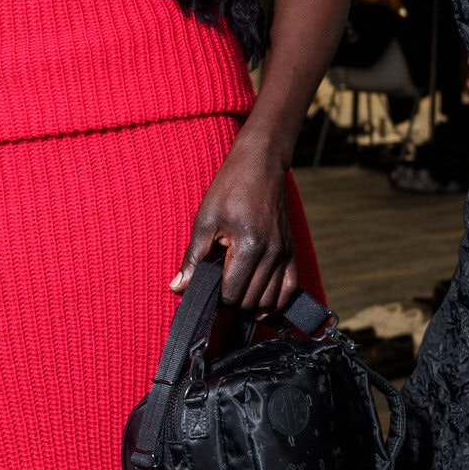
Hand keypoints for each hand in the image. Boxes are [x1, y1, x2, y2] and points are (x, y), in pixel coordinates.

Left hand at [172, 127, 298, 315]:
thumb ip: (193, 258)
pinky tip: (261, 306)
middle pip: (251, 300)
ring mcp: (284, 253)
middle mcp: (271, 254)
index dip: (215, 296)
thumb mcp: (205, 220)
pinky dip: (276, 302)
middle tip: (216, 289)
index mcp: (248, 247)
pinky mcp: (291, 250)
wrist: (260, 163)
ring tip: (234, 294)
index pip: (232, 293)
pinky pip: (290, 288)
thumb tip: (178, 287)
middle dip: (232, 301)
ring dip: (251, 304)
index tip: (205, 286)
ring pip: (270, 300)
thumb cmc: (230, 187)